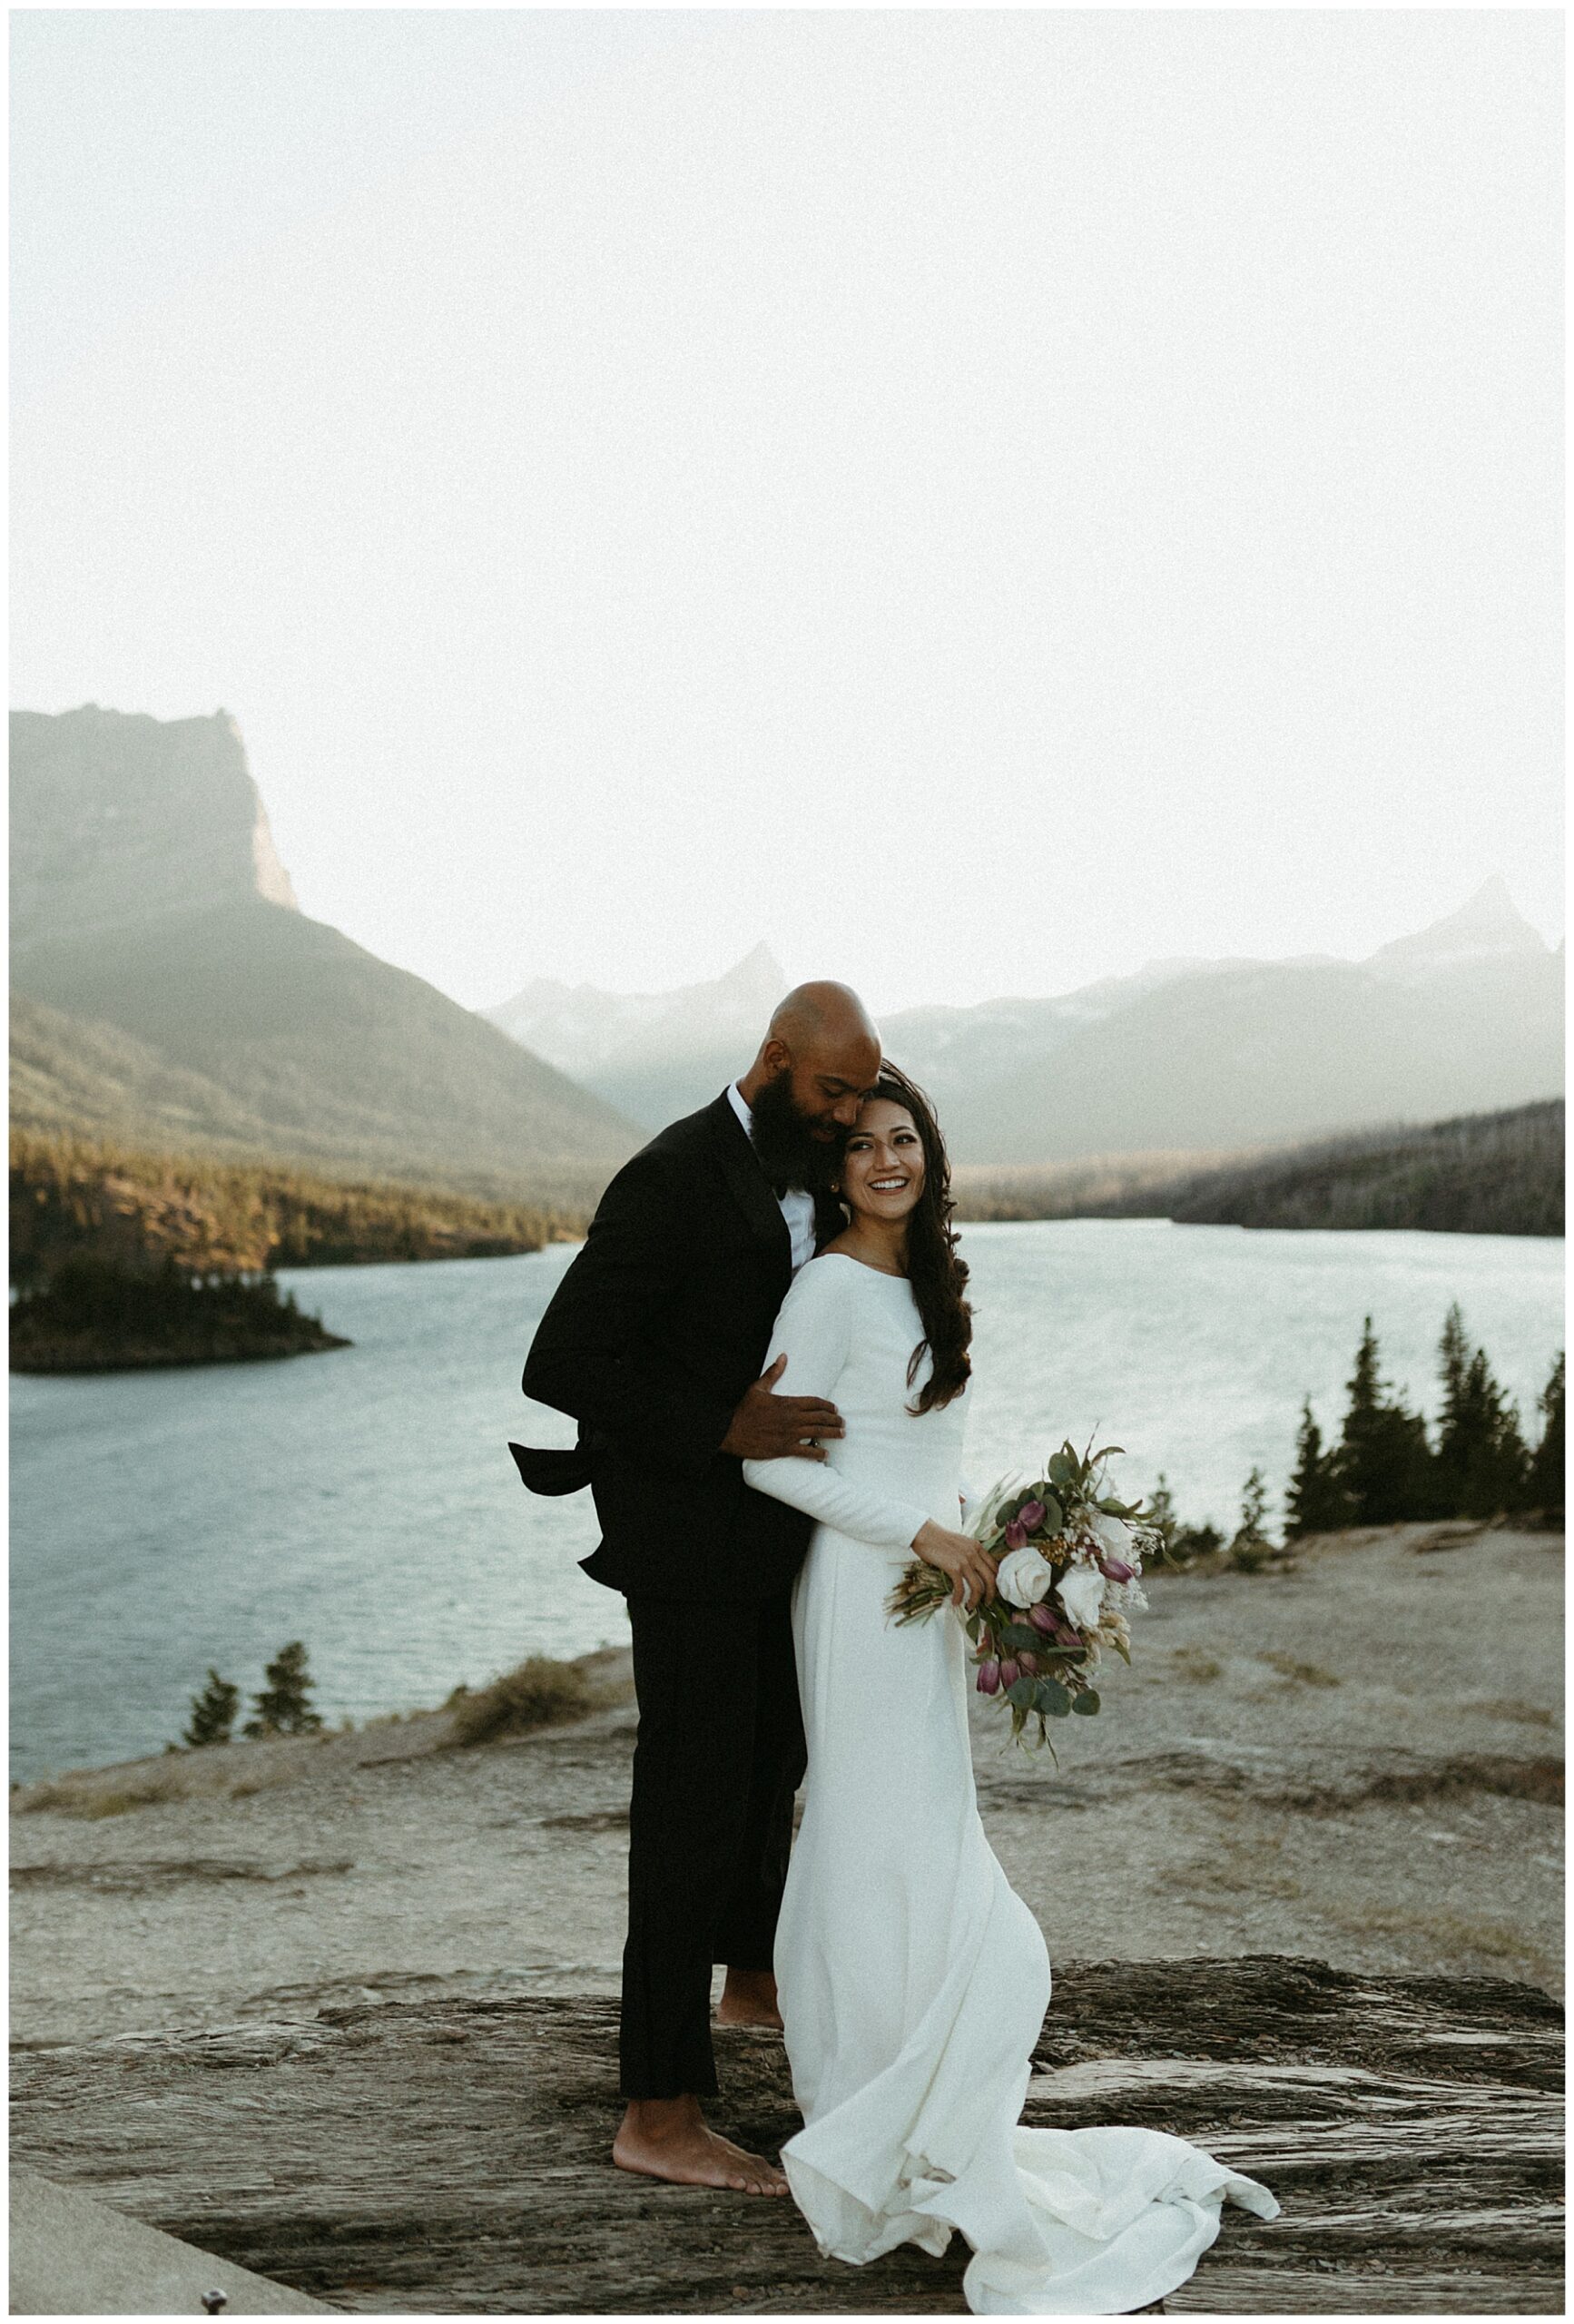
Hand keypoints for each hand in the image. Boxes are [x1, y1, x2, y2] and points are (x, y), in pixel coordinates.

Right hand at [721, 1355, 844, 1462]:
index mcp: (788, 1402)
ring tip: (841, 1434)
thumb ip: (773, 1373)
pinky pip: (806, 1451)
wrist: (730, 1431)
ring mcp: (789, 1434)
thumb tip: (784, 1356)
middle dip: (834, 1420)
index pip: (815, 1402)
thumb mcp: (758, 1388)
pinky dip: (818, 1453)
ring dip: (832, 1433)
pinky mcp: (783, 1448)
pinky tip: (825, 1453)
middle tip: (843, 1422)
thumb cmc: (744, 1410)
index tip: (835, 1408)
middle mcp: (792, 1418)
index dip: (828, 1405)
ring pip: (817, 1432)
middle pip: (820, 1417)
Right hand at [911, 1520, 996, 1611]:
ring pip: (978, 1587)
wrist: (924, 1533)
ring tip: (970, 1606)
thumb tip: (973, 1570)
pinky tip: (955, 1602)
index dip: (996, 1581)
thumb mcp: (961, 1542)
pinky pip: (961, 1588)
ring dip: (975, 1600)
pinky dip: (959, 1597)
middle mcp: (974, 1554)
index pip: (994, 1567)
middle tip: (987, 1602)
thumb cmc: (939, 1539)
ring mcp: (965, 1561)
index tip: (992, 1589)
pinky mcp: (953, 1567)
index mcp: (977, 1547)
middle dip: (991, 1594)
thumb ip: (970, 1553)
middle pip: (991, 1578)